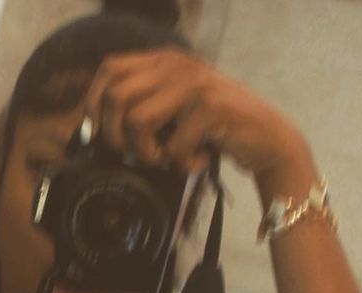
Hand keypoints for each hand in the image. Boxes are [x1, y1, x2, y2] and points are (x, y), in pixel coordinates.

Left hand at [82, 48, 310, 188]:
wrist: (267, 137)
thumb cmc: (215, 128)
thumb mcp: (175, 106)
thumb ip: (143, 103)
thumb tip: (93, 128)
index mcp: (163, 61)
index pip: (108, 70)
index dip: (95, 106)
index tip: (104, 137)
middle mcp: (176, 64)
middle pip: (115, 96)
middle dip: (116, 137)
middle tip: (139, 154)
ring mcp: (194, 83)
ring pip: (137, 121)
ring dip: (148, 154)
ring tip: (169, 159)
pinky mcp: (210, 107)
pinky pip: (171, 146)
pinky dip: (181, 164)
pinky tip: (199, 159)